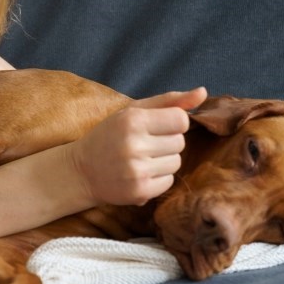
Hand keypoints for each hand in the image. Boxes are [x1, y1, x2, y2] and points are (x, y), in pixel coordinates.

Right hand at [69, 87, 207, 205]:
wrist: (81, 171)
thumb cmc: (109, 136)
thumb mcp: (132, 112)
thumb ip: (168, 101)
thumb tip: (203, 92)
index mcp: (133, 120)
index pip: (181, 120)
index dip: (172, 123)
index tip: (156, 127)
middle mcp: (134, 145)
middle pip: (180, 142)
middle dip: (167, 142)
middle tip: (144, 144)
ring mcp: (137, 170)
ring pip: (176, 162)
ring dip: (164, 161)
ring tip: (141, 159)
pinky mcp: (140, 191)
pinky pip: (169, 182)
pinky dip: (158, 178)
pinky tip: (140, 174)